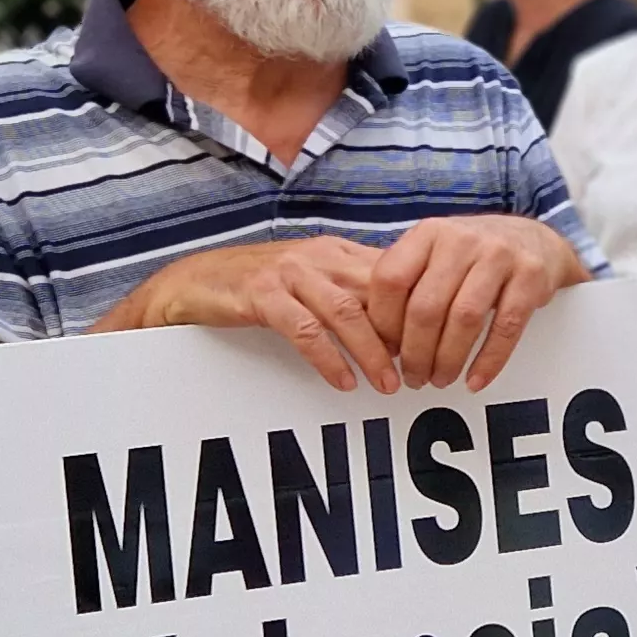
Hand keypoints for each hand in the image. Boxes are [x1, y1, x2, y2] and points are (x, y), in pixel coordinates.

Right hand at [101, 237, 403, 392]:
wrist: (195, 279)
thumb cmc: (262, 285)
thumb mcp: (314, 280)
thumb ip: (354, 293)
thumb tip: (407, 323)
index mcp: (339, 252)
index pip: (395, 276)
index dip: (420, 311)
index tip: (440, 344)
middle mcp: (320, 256)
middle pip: (379, 292)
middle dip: (407, 334)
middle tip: (426, 371)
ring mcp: (290, 273)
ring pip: (347, 311)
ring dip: (372, 351)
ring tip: (390, 384)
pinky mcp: (262, 295)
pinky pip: (304, 328)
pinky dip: (327, 357)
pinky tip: (343, 381)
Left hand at [365, 215, 579, 391]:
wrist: (533, 238)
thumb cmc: (474, 255)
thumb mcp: (436, 252)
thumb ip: (408, 283)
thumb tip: (379, 340)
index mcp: (429, 233)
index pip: (391, 279)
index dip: (384, 322)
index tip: (386, 351)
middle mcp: (462, 239)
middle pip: (426, 306)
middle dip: (416, 353)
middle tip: (413, 378)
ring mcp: (499, 255)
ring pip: (464, 319)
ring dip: (449, 359)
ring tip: (441, 379)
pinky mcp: (530, 276)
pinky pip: (506, 327)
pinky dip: (489, 360)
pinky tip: (475, 379)